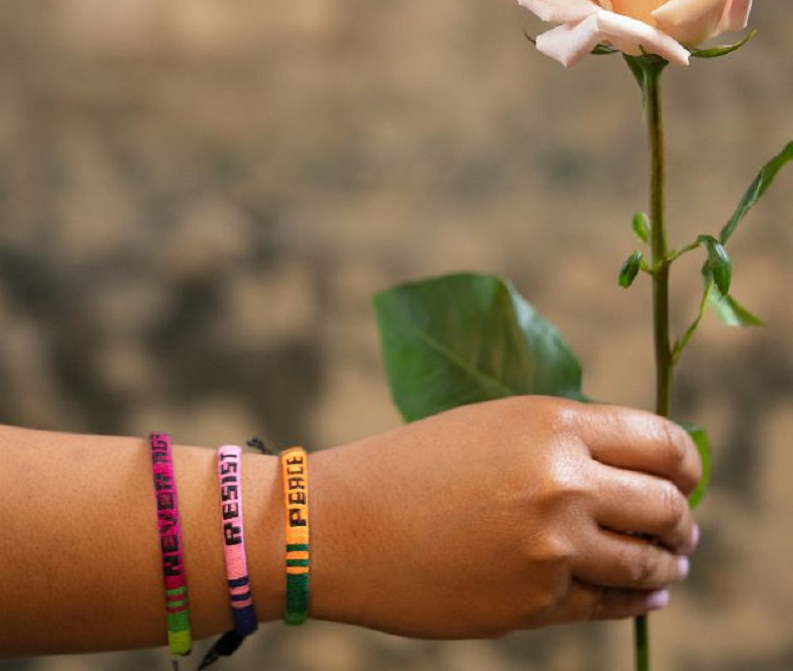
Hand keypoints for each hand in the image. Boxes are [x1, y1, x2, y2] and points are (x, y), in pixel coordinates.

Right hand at [308, 396, 700, 638]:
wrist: (343, 524)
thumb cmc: (412, 465)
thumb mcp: (493, 426)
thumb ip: (564, 442)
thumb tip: (634, 471)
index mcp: (550, 423)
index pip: (660, 441)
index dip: (686, 462)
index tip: (686, 476)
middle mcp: (562, 482)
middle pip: (667, 505)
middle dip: (682, 518)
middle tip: (681, 525)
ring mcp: (552, 548)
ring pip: (650, 561)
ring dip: (669, 562)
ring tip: (669, 561)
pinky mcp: (535, 603)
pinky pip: (611, 604)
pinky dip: (639, 598)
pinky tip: (645, 594)